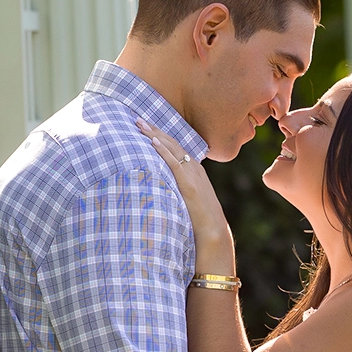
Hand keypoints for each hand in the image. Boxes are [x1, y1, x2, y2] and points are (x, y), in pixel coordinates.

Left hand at [135, 117, 233, 259]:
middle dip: (155, 130)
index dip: (161, 135)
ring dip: (156, 135)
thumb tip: (160, 188)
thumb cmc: (199, 220)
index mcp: (195, 170)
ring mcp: (193, 175)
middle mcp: (195, 168)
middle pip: (172, 143)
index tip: (146, 126)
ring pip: (172, 149)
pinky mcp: (189, 185)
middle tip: (138, 119)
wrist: (213, 233)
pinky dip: (163, 151)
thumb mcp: (189, 199)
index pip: (176, 147)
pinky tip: (153, 142)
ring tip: (141, 125)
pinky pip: (174, 164)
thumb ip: (178, 189)